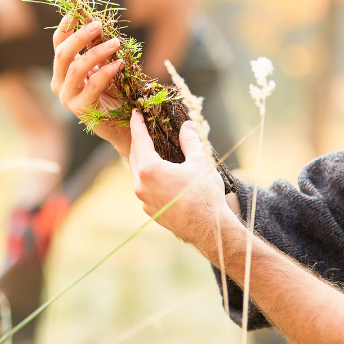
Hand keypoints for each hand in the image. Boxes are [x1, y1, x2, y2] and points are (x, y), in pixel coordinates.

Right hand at [51, 15, 129, 155]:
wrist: (122, 124)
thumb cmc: (113, 93)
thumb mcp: (104, 66)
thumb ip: (97, 49)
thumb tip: (97, 26)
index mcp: (62, 71)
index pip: (58, 44)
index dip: (65, 27)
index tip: (76, 11)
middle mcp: (59, 83)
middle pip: (63, 54)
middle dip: (80, 36)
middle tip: (98, 25)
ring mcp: (67, 97)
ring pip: (76, 68)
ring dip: (96, 52)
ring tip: (115, 42)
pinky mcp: (80, 109)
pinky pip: (92, 85)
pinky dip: (106, 72)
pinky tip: (119, 64)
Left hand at [128, 111, 226, 243]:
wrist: (208, 229)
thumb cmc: (205, 194)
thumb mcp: (199, 162)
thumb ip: (190, 141)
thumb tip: (188, 125)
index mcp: (149, 170)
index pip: (139, 140)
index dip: (137, 124)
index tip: (135, 113)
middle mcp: (140, 186)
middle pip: (135, 156)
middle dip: (138, 141)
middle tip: (142, 128)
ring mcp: (144, 201)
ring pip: (138, 174)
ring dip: (142, 160)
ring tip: (150, 150)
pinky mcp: (150, 211)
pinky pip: (144, 189)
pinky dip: (148, 177)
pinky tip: (159, 174)